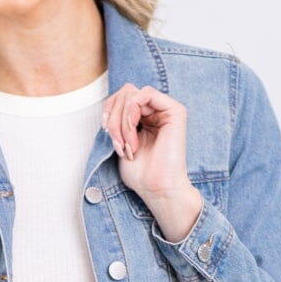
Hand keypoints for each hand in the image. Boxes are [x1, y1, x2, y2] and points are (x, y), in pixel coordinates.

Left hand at [102, 82, 203, 241]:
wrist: (157, 189)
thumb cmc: (141, 174)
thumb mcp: (120, 141)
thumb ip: (116, 119)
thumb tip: (109, 104)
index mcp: (144, 118)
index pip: (121, 97)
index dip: (108, 111)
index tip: (105, 133)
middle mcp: (156, 111)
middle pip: (125, 92)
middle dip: (114, 118)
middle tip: (118, 143)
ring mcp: (166, 109)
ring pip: (132, 94)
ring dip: (121, 121)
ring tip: (127, 145)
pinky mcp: (175, 111)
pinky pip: (145, 94)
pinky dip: (131, 113)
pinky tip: (133, 135)